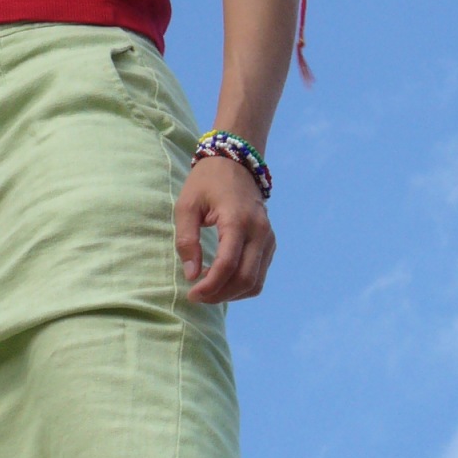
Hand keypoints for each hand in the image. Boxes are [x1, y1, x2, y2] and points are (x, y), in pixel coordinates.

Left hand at [175, 155, 274, 304]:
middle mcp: (259, 231)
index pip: (228, 264)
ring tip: (208, 288)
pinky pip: (260, 273)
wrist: (235, 162)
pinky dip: (242, 284)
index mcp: (237, 220)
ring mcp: (268, 237)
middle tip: (198, 295)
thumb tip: (191, 275)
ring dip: (232, 293)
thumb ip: (187, 240)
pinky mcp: (270, 242)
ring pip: (256, 281)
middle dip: (220, 294)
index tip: (191, 294)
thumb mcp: (187, 206)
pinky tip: (222, 279)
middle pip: (246, 279)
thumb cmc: (206, 182)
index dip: (210, 285)